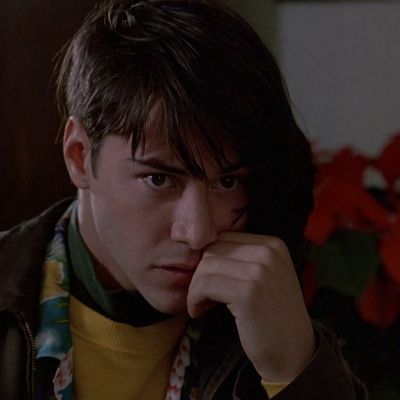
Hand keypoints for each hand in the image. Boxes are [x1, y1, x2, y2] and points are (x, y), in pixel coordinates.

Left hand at [187, 232, 315, 381]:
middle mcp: (268, 252)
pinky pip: (205, 285)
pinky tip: (200, 312)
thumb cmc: (273, 317)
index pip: (224, 239)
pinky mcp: (248, 292)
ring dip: (195, 288)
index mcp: (273, 244)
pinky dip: (195, 299)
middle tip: (203, 297)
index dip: (210, 261)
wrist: (294, 354)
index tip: (210, 284)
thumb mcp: (266, 277)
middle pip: (213, 250)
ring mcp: (259, 271)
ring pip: (206, 266)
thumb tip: (203, 253)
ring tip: (203, 305)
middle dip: (201, 273)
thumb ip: (243, 260)